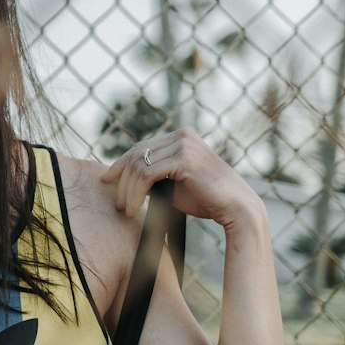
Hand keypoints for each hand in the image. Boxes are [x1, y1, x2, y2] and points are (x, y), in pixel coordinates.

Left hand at [102, 128, 260, 227]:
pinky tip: (134, 207)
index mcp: (181, 136)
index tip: (107, 180)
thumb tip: (126, 178)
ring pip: (138, 165)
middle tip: (116, 201)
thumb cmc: (207, 199)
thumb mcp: (176, 182)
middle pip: (136, 154)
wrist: (237, 208)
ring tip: (125, 209)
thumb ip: (155, 174)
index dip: (121, 164)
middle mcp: (182, 135)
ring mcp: (184, 145)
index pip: (141, 147)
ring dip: (127, 190)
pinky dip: (135, 193)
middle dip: (120, 178)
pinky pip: (146, 175)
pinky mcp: (184, 159)